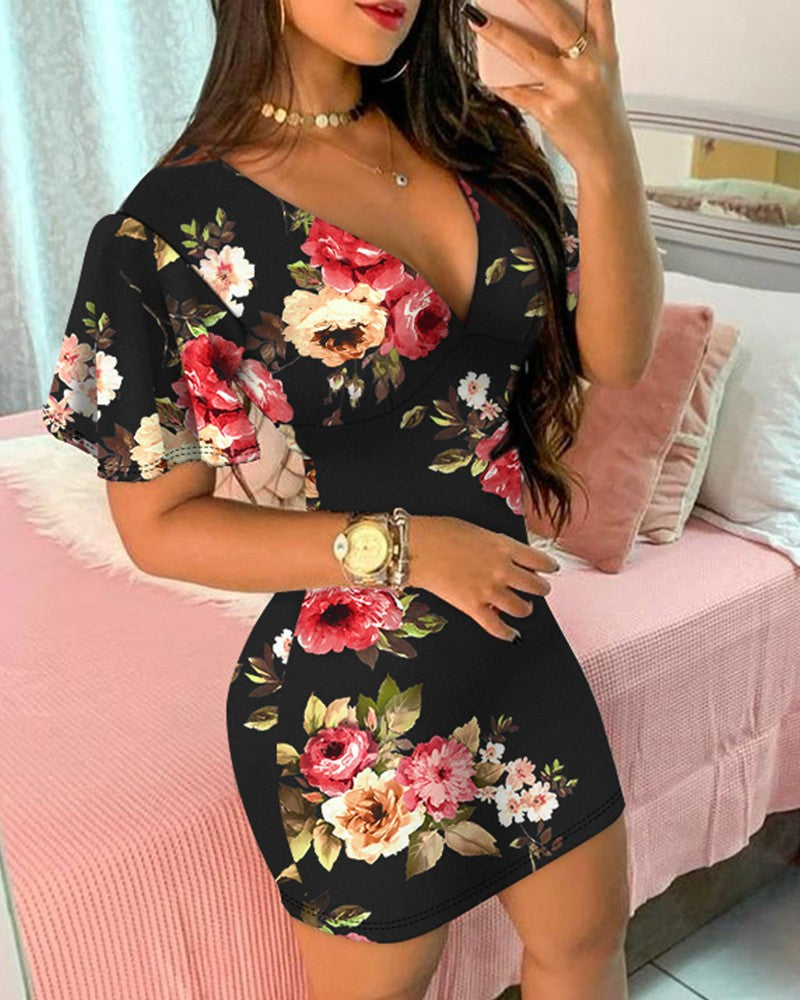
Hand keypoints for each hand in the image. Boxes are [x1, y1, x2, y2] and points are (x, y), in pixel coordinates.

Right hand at [407, 514, 559, 640]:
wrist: (416, 547)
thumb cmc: (439, 532)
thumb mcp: (477, 530)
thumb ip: (496, 544)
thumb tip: (503, 556)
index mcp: (503, 546)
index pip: (539, 560)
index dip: (549, 567)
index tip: (551, 569)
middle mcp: (502, 569)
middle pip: (536, 586)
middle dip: (540, 589)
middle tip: (539, 589)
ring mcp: (489, 590)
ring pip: (522, 608)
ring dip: (525, 609)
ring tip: (523, 607)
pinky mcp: (473, 607)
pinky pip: (497, 627)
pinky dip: (507, 633)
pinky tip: (511, 634)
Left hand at [464, 0, 632, 174]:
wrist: (607, 156)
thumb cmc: (601, 112)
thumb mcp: (604, 72)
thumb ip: (584, 46)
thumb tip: (542, 25)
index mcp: (604, 51)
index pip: (600, 6)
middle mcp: (587, 66)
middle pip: (557, 22)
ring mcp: (568, 89)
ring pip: (528, 55)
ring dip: (499, 34)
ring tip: (477, 18)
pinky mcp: (550, 112)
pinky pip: (517, 92)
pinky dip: (500, 82)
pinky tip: (487, 72)